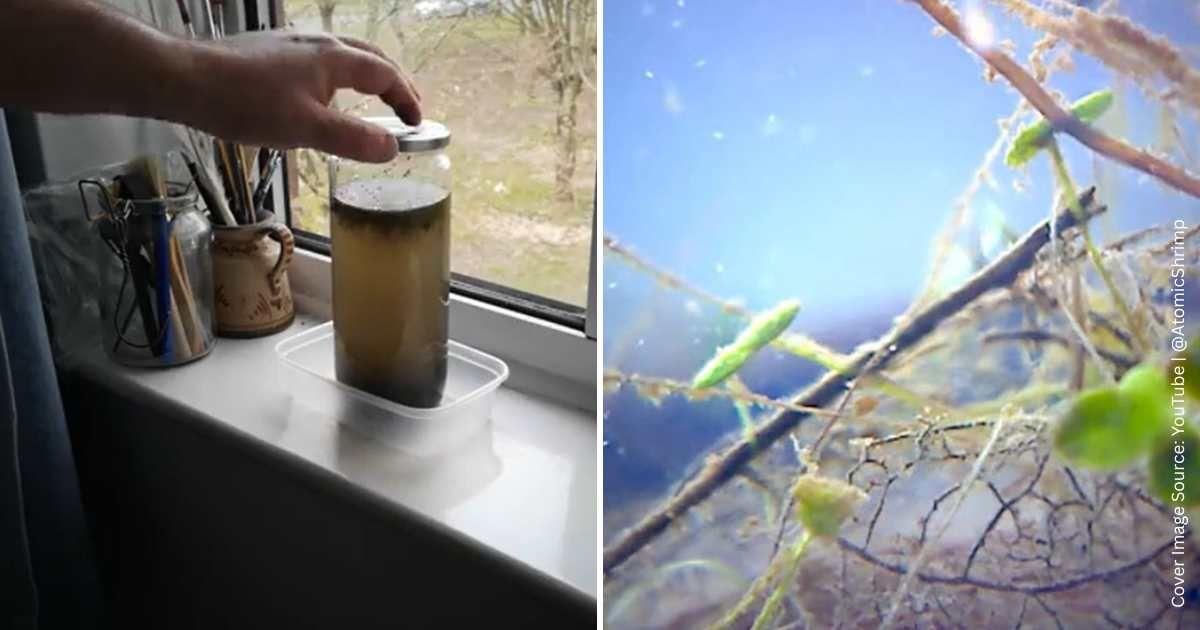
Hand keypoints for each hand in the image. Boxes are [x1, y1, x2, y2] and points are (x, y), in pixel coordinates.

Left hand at [183, 30, 420, 162]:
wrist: (185, 78)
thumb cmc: (246, 104)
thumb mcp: (304, 129)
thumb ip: (352, 139)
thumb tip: (392, 148)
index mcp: (334, 58)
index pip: (385, 74)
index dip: (406, 98)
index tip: (416, 123)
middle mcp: (317, 42)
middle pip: (369, 55)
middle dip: (393, 80)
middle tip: (406, 106)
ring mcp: (291, 43)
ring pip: (343, 52)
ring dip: (367, 73)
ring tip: (372, 96)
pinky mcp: (270, 50)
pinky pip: (319, 57)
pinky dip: (339, 73)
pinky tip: (322, 91)